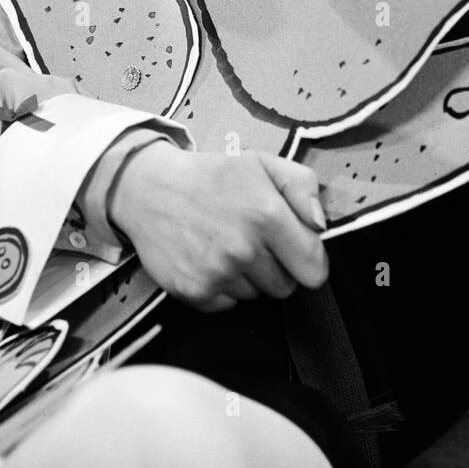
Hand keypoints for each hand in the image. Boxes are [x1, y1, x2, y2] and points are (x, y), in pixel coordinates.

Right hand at [109, 141, 328, 312]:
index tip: (295, 248)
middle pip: (286, 287)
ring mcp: (217, 273)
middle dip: (277, 267)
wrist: (148, 188)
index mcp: (267, 215)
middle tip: (253, 240)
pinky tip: (208, 258)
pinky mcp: (194, 291)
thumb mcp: (262, 163)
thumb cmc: (210, 175)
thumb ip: (302, 186)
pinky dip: (222, 287)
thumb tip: (321, 226)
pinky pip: (228, 304)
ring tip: (226, 244)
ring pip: (257, 296)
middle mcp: (244, 249)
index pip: (315, 270)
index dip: (309, 260)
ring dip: (248, 277)